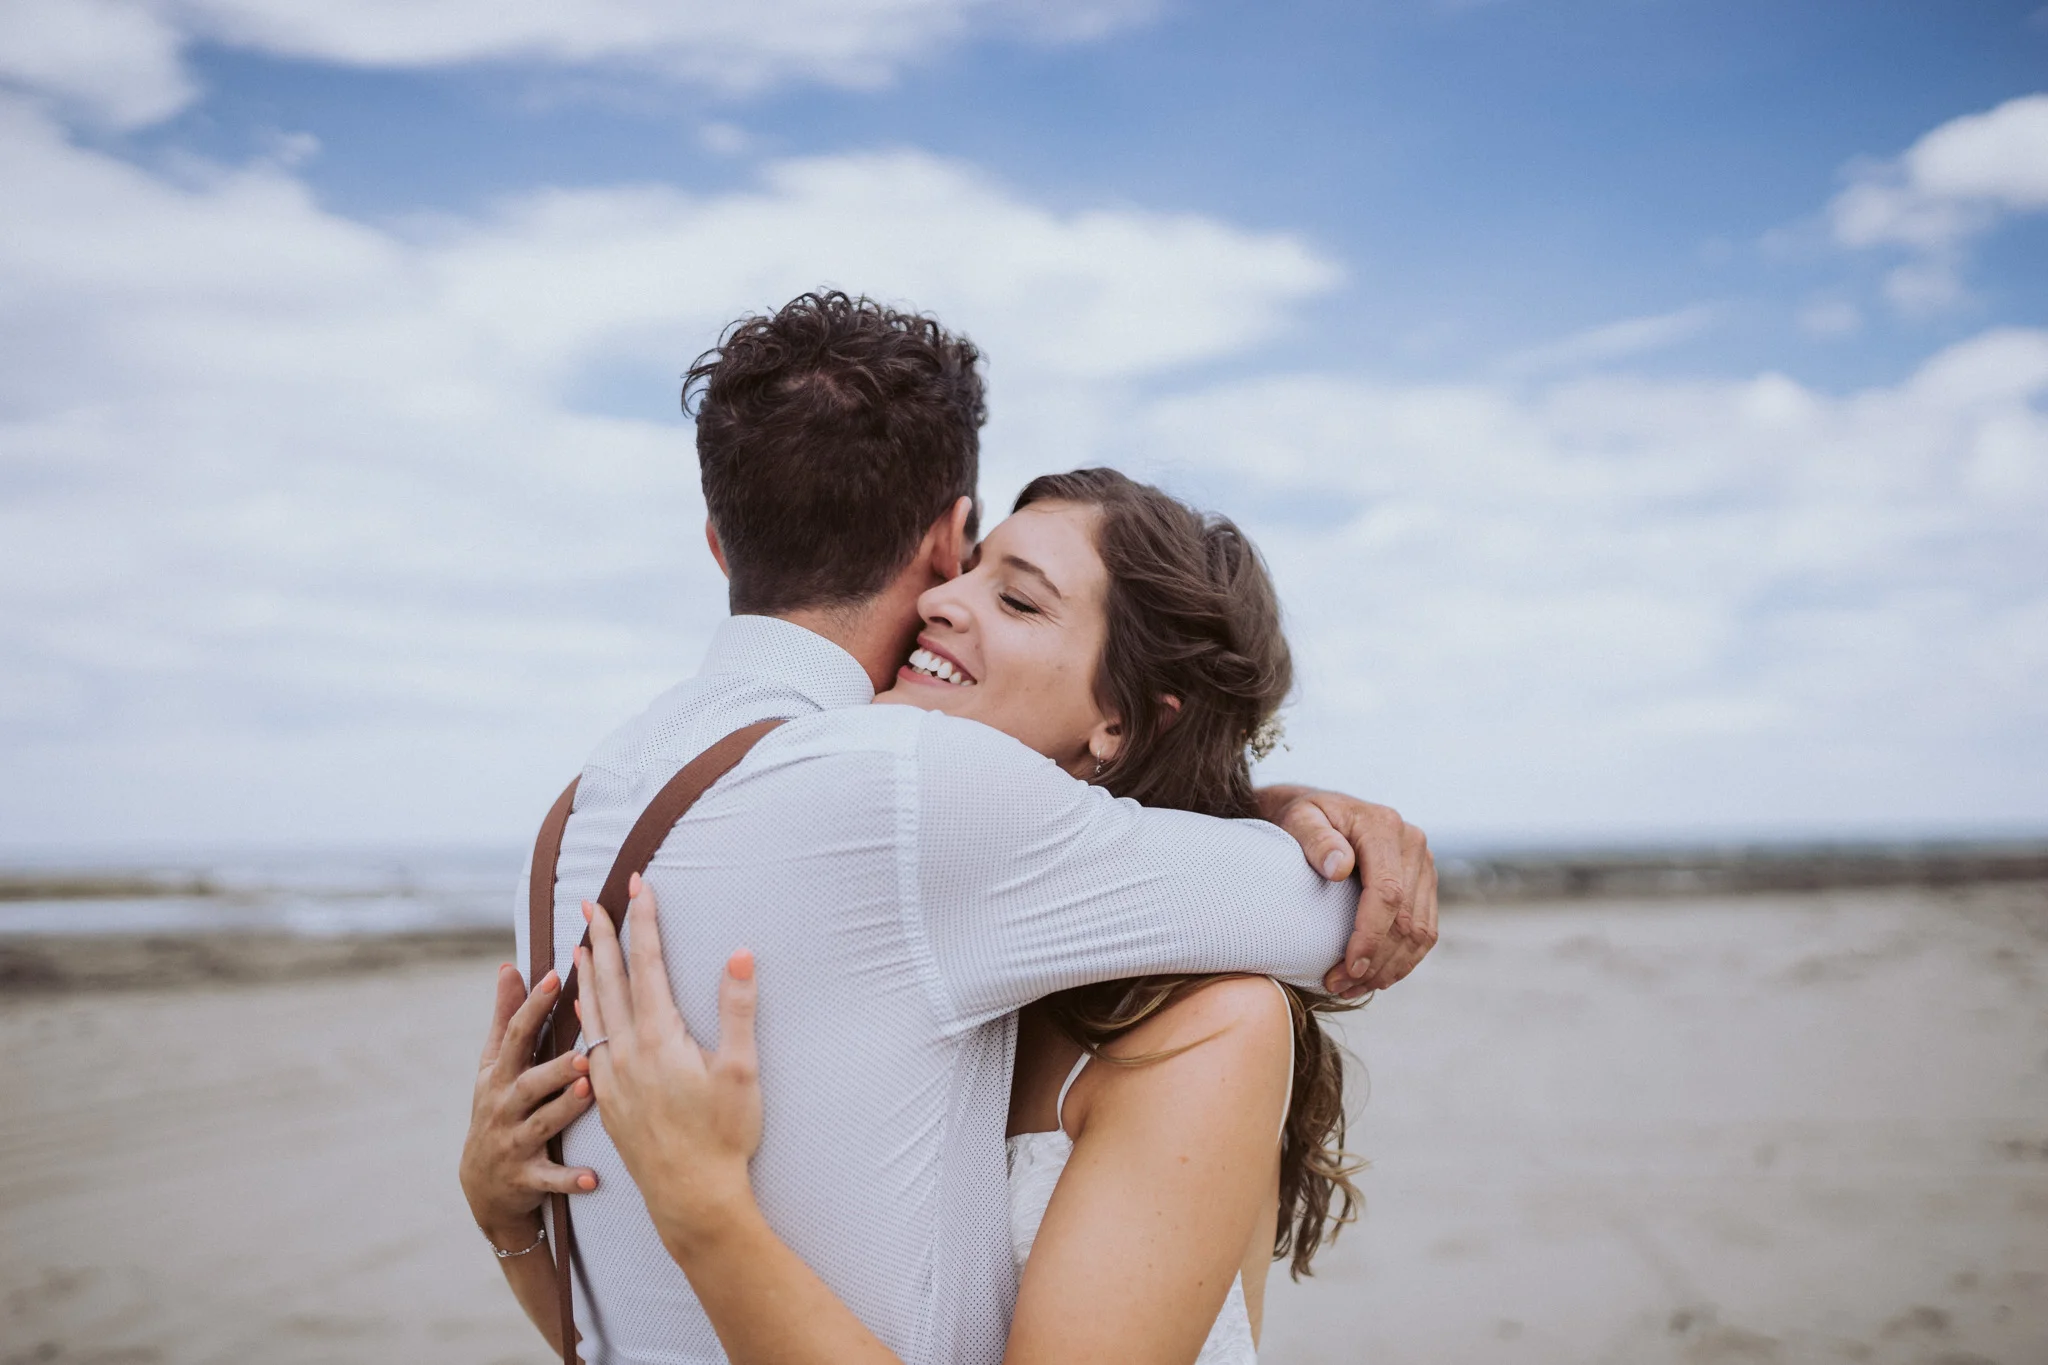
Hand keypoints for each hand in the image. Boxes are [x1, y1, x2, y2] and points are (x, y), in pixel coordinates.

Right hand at [459, 964, 599, 1246]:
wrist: (484, 1186)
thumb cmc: (498, 1109)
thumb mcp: (493, 1067)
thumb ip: (505, 1018)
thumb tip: (509, 967)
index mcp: (499, 1076)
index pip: (514, 1037)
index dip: (532, 1007)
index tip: (554, 977)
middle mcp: (503, 1108)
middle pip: (527, 1084)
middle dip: (552, 1069)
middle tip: (581, 1053)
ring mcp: (513, 1144)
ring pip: (540, 1126)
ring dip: (564, 1109)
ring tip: (590, 1090)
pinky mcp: (525, 1179)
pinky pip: (549, 1179)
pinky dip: (570, 1179)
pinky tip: (594, 1177)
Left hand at [578, 872, 763, 1256]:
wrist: (691, 1198)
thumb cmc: (723, 1137)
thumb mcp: (741, 1071)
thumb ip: (738, 1009)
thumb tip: (739, 954)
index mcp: (660, 1038)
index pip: (648, 964)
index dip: (643, 921)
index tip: (636, 885)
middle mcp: (628, 1051)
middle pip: (610, 980)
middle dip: (603, 936)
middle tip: (591, 901)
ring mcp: (613, 1076)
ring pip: (593, 1010)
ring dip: (588, 973)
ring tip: (579, 943)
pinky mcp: (608, 1099)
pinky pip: (589, 1042)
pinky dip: (585, 1014)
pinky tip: (582, 1008)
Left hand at [1256, 785, 1438, 998]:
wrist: (1320, 811)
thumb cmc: (1303, 818)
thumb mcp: (1298, 820)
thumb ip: (1315, 840)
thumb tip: (1339, 868)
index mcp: (1384, 827)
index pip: (1388, 892)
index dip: (1371, 935)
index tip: (1348, 967)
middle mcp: (1413, 844)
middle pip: (1407, 918)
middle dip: (1376, 961)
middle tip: (1338, 986)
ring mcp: (1424, 865)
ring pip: (1420, 932)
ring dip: (1390, 969)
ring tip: (1352, 988)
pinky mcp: (1425, 884)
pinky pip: (1424, 931)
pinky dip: (1403, 961)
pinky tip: (1374, 978)